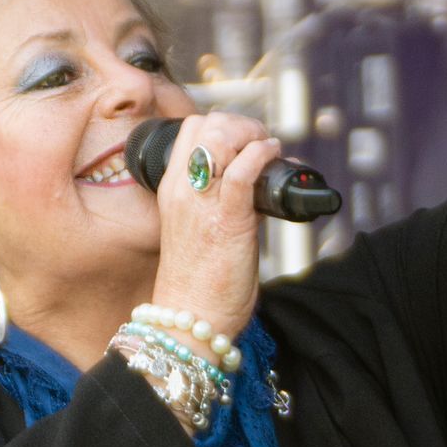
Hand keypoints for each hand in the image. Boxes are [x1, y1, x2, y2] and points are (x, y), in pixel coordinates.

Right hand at [149, 110, 282, 340]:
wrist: (190, 322)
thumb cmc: (200, 284)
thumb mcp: (200, 230)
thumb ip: (222, 202)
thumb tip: (259, 182)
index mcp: (173, 191)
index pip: (191, 131)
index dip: (223, 125)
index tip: (246, 142)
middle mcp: (182, 191)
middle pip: (205, 124)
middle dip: (241, 124)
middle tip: (261, 144)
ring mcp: (201, 204)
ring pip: (219, 137)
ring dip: (251, 135)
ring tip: (268, 151)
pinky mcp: (227, 221)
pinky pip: (241, 172)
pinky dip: (261, 156)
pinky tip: (273, 157)